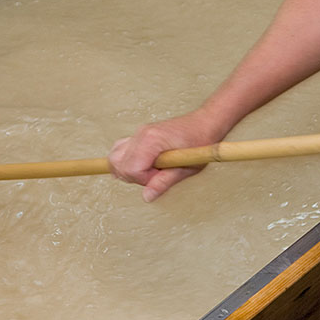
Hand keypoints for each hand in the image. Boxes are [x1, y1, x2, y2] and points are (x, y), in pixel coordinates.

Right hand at [108, 110, 228, 201]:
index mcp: (152, 141)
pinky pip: (120, 149)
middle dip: (134, 176)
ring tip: (149, 172)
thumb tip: (147, 196)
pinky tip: (143, 166)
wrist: (205, 124)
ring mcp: (138, 133)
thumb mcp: (186, 168)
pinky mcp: (139, 135)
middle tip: (155, 175)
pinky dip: (125, 161)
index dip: (144, 180)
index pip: (131, 169)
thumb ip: (164, 182)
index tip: (160, 177)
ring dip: (127, 170)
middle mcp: (141, 134)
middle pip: (118, 163)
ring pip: (115, 156)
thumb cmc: (200, 143)